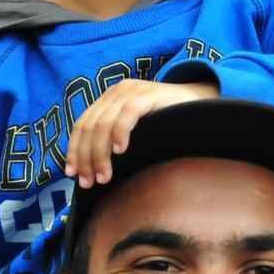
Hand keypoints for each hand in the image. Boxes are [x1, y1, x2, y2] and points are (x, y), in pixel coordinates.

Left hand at [66, 80, 218, 187]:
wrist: (200, 104)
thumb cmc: (166, 124)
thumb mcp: (134, 131)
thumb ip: (113, 141)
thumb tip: (90, 171)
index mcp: (108, 99)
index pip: (82, 125)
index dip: (74, 150)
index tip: (72, 174)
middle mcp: (117, 92)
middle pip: (90, 127)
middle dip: (86, 157)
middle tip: (90, 182)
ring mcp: (133, 91)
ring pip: (104, 123)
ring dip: (100, 154)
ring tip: (105, 176)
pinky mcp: (149, 94)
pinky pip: (128, 113)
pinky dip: (120, 133)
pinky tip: (121, 151)